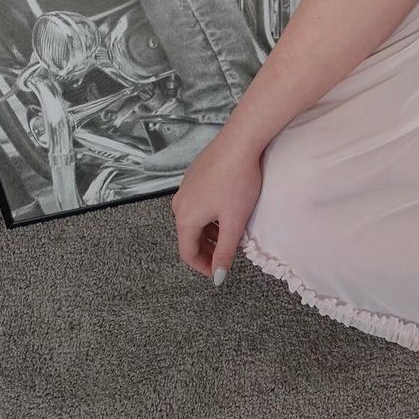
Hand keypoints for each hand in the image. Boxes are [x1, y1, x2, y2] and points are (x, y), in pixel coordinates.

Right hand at [170, 130, 264, 283]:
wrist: (239, 142)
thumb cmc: (238, 182)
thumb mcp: (234, 222)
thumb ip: (225, 251)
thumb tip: (217, 276)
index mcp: (185, 218)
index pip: (187, 253)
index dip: (203, 266)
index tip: (218, 272)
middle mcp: (179, 203)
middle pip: (188, 236)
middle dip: (206, 249)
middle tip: (226, 255)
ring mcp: (185, 187)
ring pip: (193, 219)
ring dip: (208, 231)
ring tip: (229, 233)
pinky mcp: (193, 174)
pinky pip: (196, 202)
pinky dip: (208, 214)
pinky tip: (226, 209)